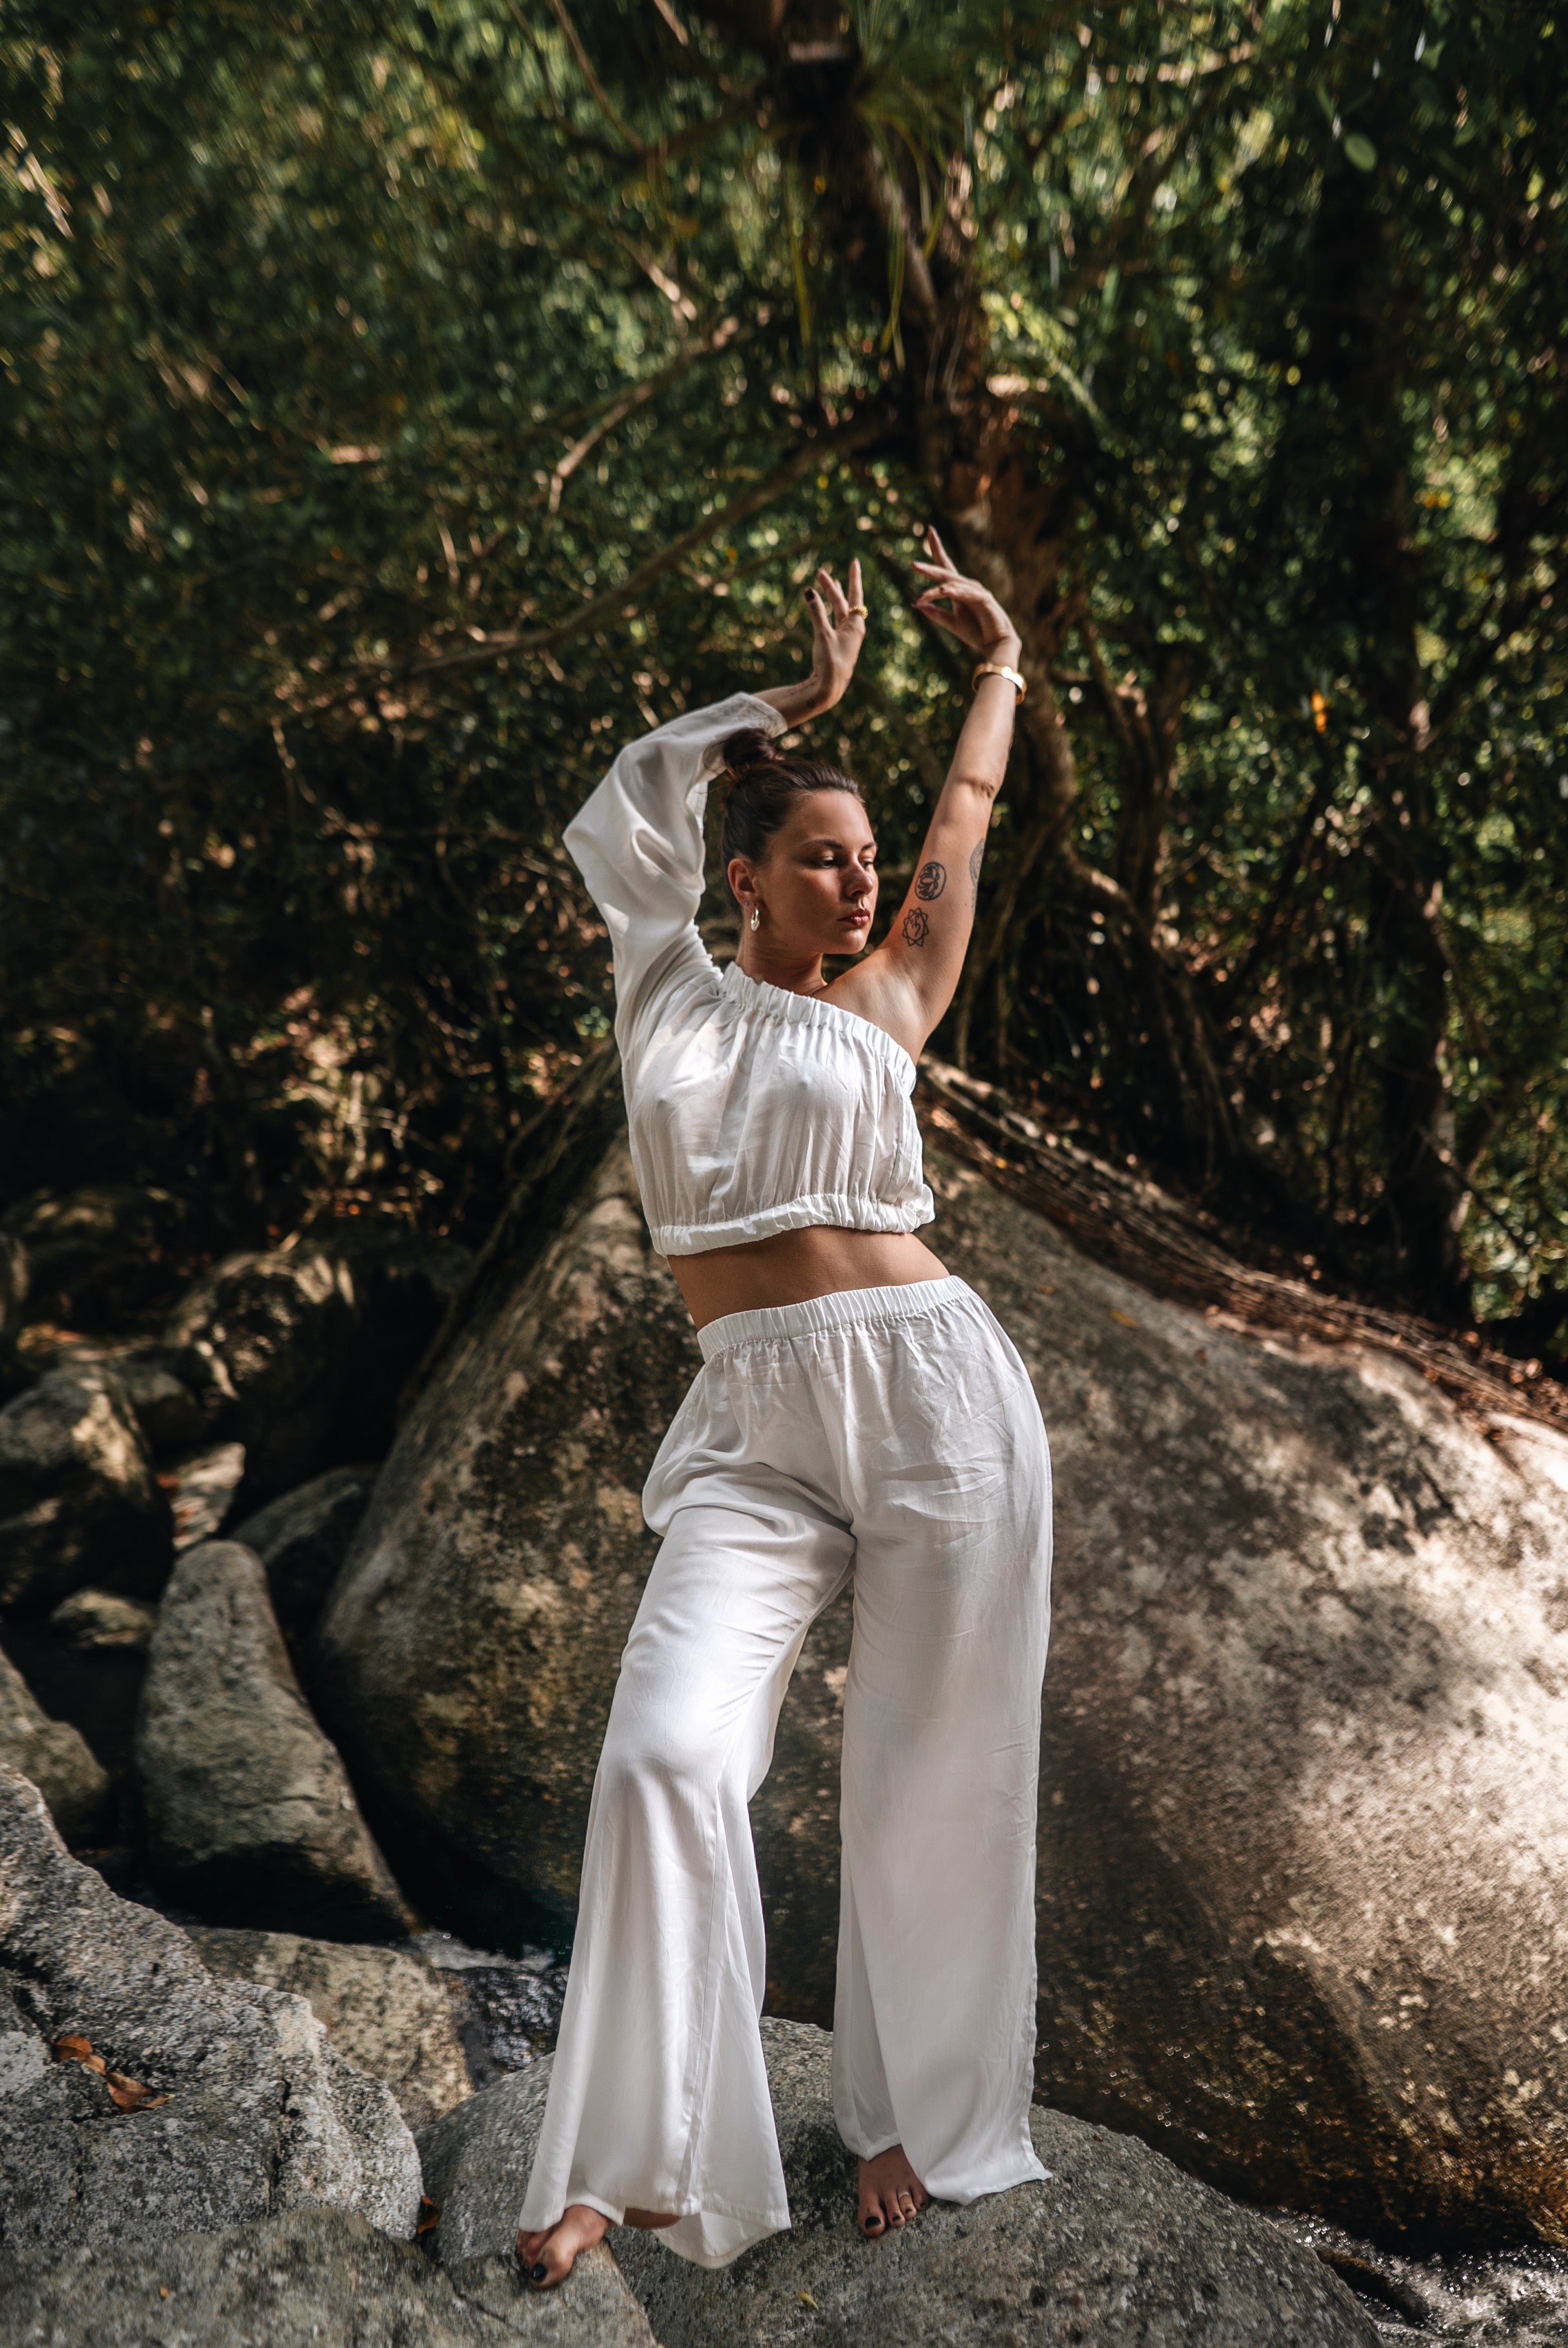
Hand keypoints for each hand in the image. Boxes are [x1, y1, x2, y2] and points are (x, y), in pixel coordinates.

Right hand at [803, 557, 866, 711]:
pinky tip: (823, 608)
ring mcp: (845, 638)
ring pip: (838, 612)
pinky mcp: (836, 645)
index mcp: (855, 626)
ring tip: (828, 583)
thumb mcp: (823, 635)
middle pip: (843, 603)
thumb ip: (816, 612)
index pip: (855, 596)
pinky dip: (827, 611)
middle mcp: (852, 630)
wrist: (829, 689)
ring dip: (831, 598)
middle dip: (832, 588)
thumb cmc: (830, 662)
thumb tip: (809, 591)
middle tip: (821, 572)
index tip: (855, 562)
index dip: (854, 578)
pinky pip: (833, 622)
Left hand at [911, 527, 1020, 662]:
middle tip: (913, 563)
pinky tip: (942, 591)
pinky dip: (952, 591)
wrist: (996, 645)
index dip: (936, 550)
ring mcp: (975, 591)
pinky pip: (964, 593)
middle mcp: (967, 586)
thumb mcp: (951, 623)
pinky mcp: (983, 599)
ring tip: (918, 581)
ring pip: (951, 583)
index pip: (944, 568)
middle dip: (930, 563)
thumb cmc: (977, 633)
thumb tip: (916, 604)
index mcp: (959, 590)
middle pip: (945, 570)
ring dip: (934, 584)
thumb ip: (935, 614)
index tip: (929, 532)